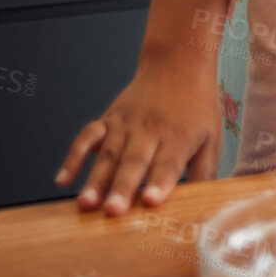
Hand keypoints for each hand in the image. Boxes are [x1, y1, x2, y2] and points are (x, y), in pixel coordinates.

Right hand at [56, 52, 221, 215]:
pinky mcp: (108, 119)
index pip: (169, 162)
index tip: (152, 202)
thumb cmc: (197, 107)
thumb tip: (203, 203)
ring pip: (109, 154)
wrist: (177, 65)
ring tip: (86, 204)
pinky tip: (63, 179)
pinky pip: (87, 137)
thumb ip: (205, 171)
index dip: (161, 182)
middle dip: (123, 188)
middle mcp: (150, 130)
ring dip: (96, 180)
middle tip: (113, 211)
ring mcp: (126, 124)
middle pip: (135, 162)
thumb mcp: (212, 137)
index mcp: (179, 136)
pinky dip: (73, 156)